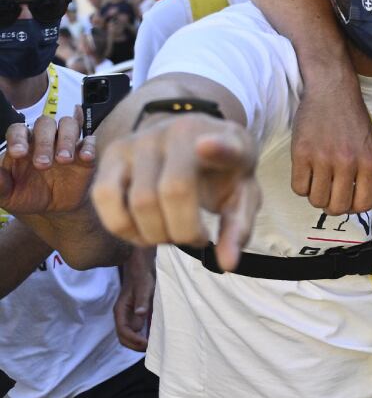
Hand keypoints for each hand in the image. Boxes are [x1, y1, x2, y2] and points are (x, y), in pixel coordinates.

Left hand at [0, 110, 95, 215]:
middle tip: (42, 165)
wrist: (53, 210)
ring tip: (64, 160)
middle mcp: (44, 139)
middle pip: (45, 123)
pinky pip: (89, 141)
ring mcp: (66, 144)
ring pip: (68, 124)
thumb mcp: (7, 194)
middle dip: (44, 142)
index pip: (18, 130)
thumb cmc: (27, 196)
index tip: (18, 154)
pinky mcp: (85, 154)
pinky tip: (85, 157)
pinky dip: (88, 146)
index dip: (18, 138)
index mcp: (22, 144)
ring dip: (66, 139)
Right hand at [91, 114, 260, 272]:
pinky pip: (104, 196)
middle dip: (183, 232)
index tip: (206, 147)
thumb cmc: (222, 173)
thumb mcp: (242, 195)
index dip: (216, 148)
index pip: (221, 145)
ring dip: (153, 234)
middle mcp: (177, 132)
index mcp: (223, 139)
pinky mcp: (113, 153)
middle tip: (194, 236)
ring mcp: (140, 140)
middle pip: (173, 193)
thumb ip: (238, 228)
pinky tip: (142, 231)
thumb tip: (227, 264)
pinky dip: (121, 226)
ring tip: (169, 234)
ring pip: (138, 201)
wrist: (196, 140)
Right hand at [113, 246, 154, 350]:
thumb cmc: (142, 277)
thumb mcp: (144, 288)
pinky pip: (136, 330)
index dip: (134, 340)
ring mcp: (127, 316)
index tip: (146, 344)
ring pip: (129, 335)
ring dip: (138, 343)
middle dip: (135, 345)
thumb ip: (142, 301)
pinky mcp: (134, 314)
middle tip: (151, 349)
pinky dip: (142, 336)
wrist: (140, 267)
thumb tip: (140, 314)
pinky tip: (153, 336)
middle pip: (124, 337)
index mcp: (121, 311)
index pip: (123, 331)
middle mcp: (122, 315)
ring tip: (152, 346)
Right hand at [291, 81, 371, 215]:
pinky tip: (308, 174)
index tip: (349, 199)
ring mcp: (322, 158)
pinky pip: (298, 187)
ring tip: (320, 181)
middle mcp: (346, 162)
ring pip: (316, 200)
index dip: (354, 208)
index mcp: (368, 162)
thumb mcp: (371, 147)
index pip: (363, 205)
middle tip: (332, 193)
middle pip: (337, 207)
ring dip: (317, 196)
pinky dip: (302, 186)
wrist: (331, 90)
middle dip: (334, 206)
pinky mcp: (300, 153)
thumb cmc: (353, 119)